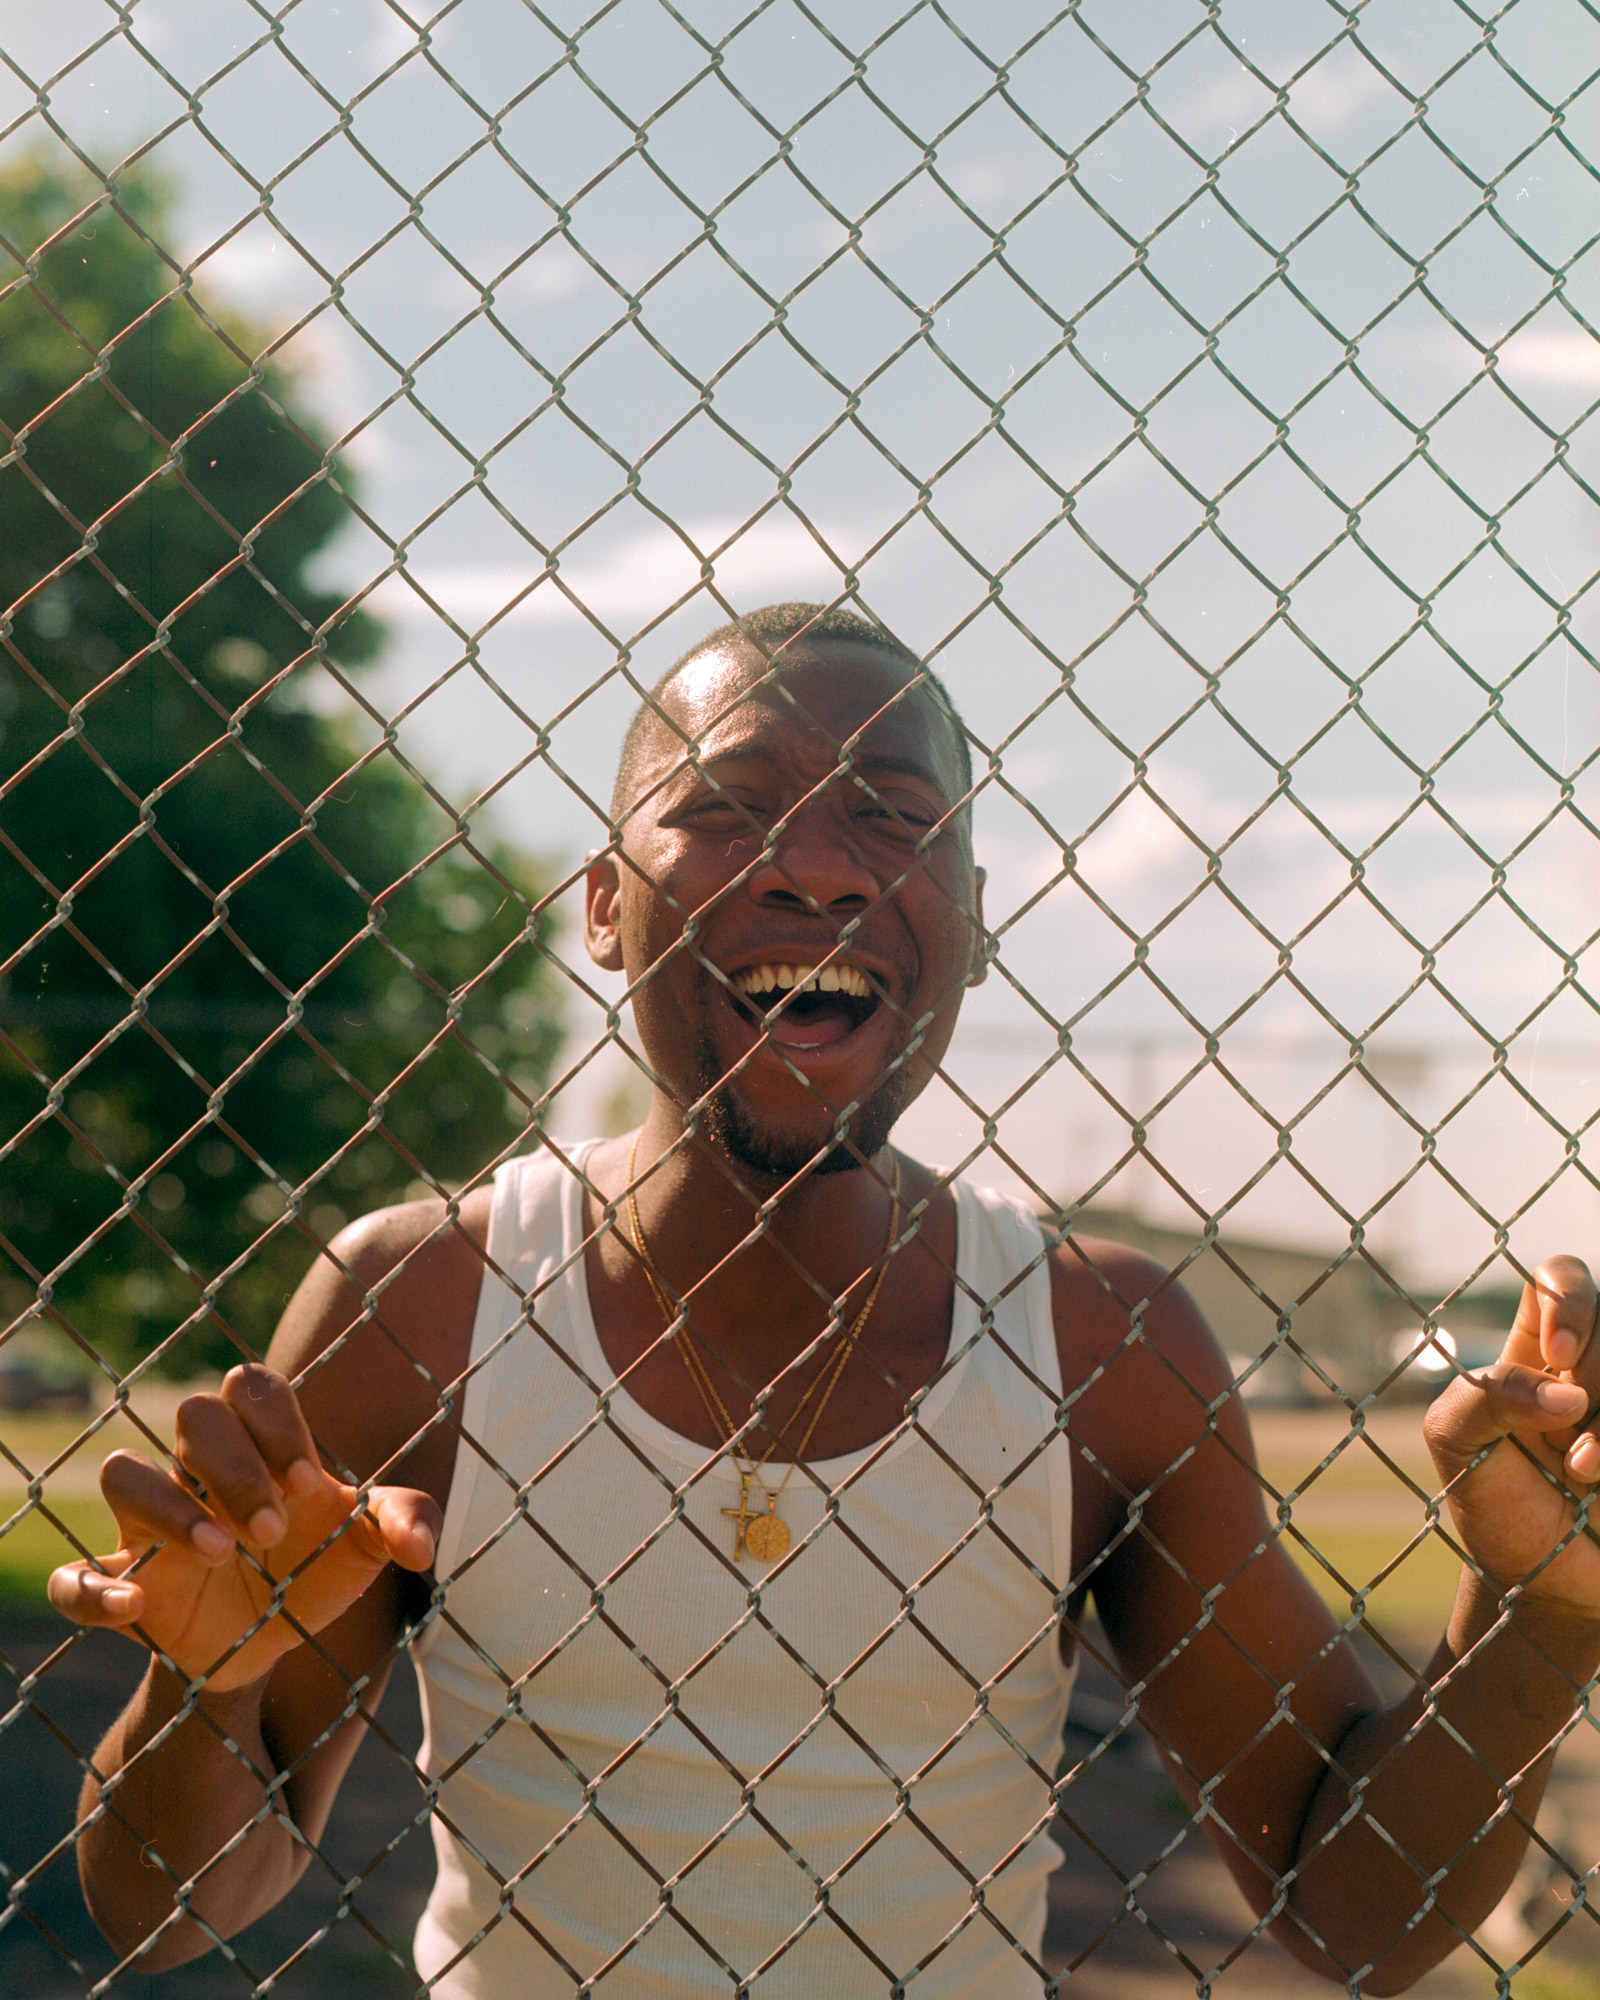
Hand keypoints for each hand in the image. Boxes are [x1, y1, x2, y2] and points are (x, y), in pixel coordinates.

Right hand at [47, 1364, 439, 1692]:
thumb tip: (419, 1546)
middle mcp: (197, 1472)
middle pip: (194, 1415)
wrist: (271, 1645)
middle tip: (271, 1529)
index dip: (276, 1423)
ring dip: (171, 1508)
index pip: (251, 1387)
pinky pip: (73, 1574)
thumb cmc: (314, 1569)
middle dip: (234, 1465)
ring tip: (221, 1551)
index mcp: (260, 1447)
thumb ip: (405, 1524)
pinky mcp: (119, 1584)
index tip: (308, 1485)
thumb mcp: (366, 1547)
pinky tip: (137, 1602)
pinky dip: (92, 1587)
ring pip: (124, 1472)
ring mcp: (150, 1526)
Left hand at [1424, 1255, 1599, 1618]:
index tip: (1557, 1356)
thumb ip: (1487, 1394)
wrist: (1545, 1590)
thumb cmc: (1493, 1504)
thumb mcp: (1454, 1441)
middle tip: (1569, 1450)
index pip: (1561, 1278)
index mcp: (1537, 1351)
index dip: (1570, 1300)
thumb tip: (1569, 1395)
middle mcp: (1594, 1369)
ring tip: (1586, 1472)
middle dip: (1595, 1381)